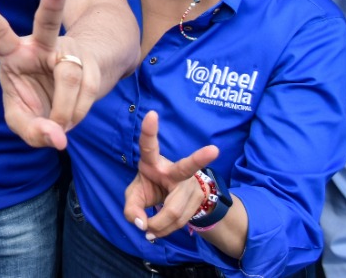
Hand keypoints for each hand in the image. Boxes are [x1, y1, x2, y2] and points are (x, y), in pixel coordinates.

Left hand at [0, 0, 101, 149]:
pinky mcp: (90, 64)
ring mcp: (68, 51)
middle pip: (48, 21)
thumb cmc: (37, 101)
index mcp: (12, 53)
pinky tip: (70, 119)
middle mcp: (40, 45)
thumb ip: (31, 131)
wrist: (72, 96)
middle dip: (54, 1)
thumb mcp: (23, 120)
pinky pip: (87, 90)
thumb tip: (57, 136)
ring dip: (65, 109)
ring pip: (70, 75)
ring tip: (60, 125)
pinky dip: (77, 113)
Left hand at [123, 111, 220, 239]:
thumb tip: (141, 224)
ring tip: (148, 232)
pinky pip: (180, 221)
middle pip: (186, 168)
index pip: (149, 145)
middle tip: (214, 150)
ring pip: (175, 211)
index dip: (149, 131)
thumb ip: (131, 208)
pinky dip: (164, 231)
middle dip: (199, 158)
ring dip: (158, 226)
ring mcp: (190, 184)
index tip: (152, 113)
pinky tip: (156, 232)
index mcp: (153, 162)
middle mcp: (175, 170)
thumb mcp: (135, 195)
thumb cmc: (150, 187)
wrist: (173, 198)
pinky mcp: (198, 199)